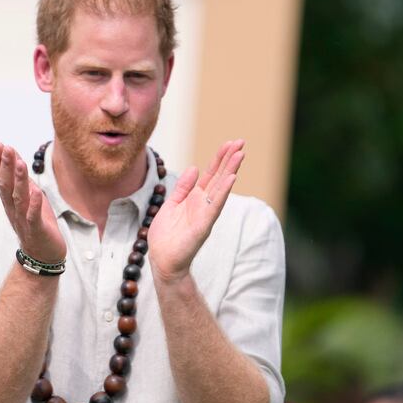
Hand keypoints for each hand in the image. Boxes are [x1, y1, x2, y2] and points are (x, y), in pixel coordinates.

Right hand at [0, 142, 65, 263]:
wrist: (43, 256)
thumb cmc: (37, 223)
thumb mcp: (29, 197)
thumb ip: (22, 180)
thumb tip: (16, 156)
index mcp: (9, 201)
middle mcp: (12, 209)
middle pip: (6, 186)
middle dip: (5, 166)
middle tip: (5, 147)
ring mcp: (24, 220)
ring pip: (19, 198)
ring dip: (19, 180)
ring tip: (20, 162)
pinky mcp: (37, 230)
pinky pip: (33, 216)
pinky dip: (33, 204)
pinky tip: (36, 191)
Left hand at [147, 140, 244, 284]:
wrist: (162, 260)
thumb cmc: (166, 235)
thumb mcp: (171, 204)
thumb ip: (183, 188)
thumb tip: (194, 167)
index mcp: (195, 199)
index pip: (211, 175)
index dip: (220, 159)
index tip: (230, 143)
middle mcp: (204, 204)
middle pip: (219, 177)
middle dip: (229, 160)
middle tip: (241, 142)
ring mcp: (205, 214)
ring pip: (220, 188)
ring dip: (230, 171)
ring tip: (240, 154)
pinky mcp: (202, 226)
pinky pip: (214, 206)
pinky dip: (222, 192)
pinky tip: (231, 179)